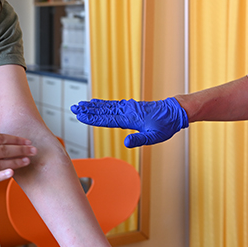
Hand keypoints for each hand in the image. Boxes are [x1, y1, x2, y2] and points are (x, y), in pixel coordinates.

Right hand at [71, 98, 188, 147]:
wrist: (173, 112)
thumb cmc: (165, 126)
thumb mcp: (155, 136)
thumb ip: (140, 139)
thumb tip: (126, 142)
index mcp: (130, 118)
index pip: (107, 119)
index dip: (92, 118)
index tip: (80, 115)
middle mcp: (127, 111)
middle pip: (103, 110)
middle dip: (88, 110)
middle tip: (74, 108)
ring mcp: (128, 108)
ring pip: (106, 107)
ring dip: (92, 106)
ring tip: (80, 105)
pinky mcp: (130, 107)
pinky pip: (113, 105)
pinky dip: (102, 104)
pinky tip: (96, 103)